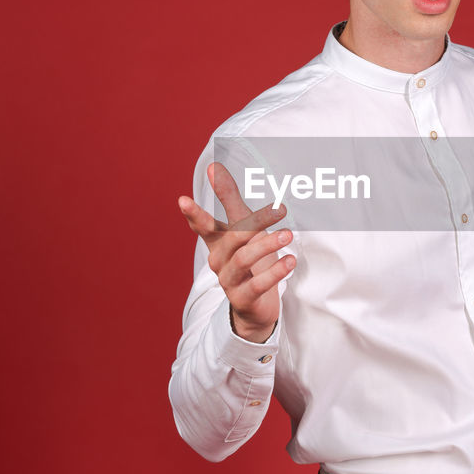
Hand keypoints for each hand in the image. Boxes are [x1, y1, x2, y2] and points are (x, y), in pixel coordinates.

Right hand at [178, 162, 295, 342]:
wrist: (254, 307)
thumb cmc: (249, 260)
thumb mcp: (241, 227)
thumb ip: (228, 198)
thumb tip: (212, 166)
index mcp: (218, 242)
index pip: (204, 225)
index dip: (194, 214)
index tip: (182, 200)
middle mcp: (219, 260)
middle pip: (233, 238)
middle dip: (255, 222)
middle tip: (281, 210)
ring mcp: (229, 281)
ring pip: (245, 259)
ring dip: (268, 245)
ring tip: (288, 234)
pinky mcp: (243, 298)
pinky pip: (258, 284)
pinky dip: (275, 272)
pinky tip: (290, 261)